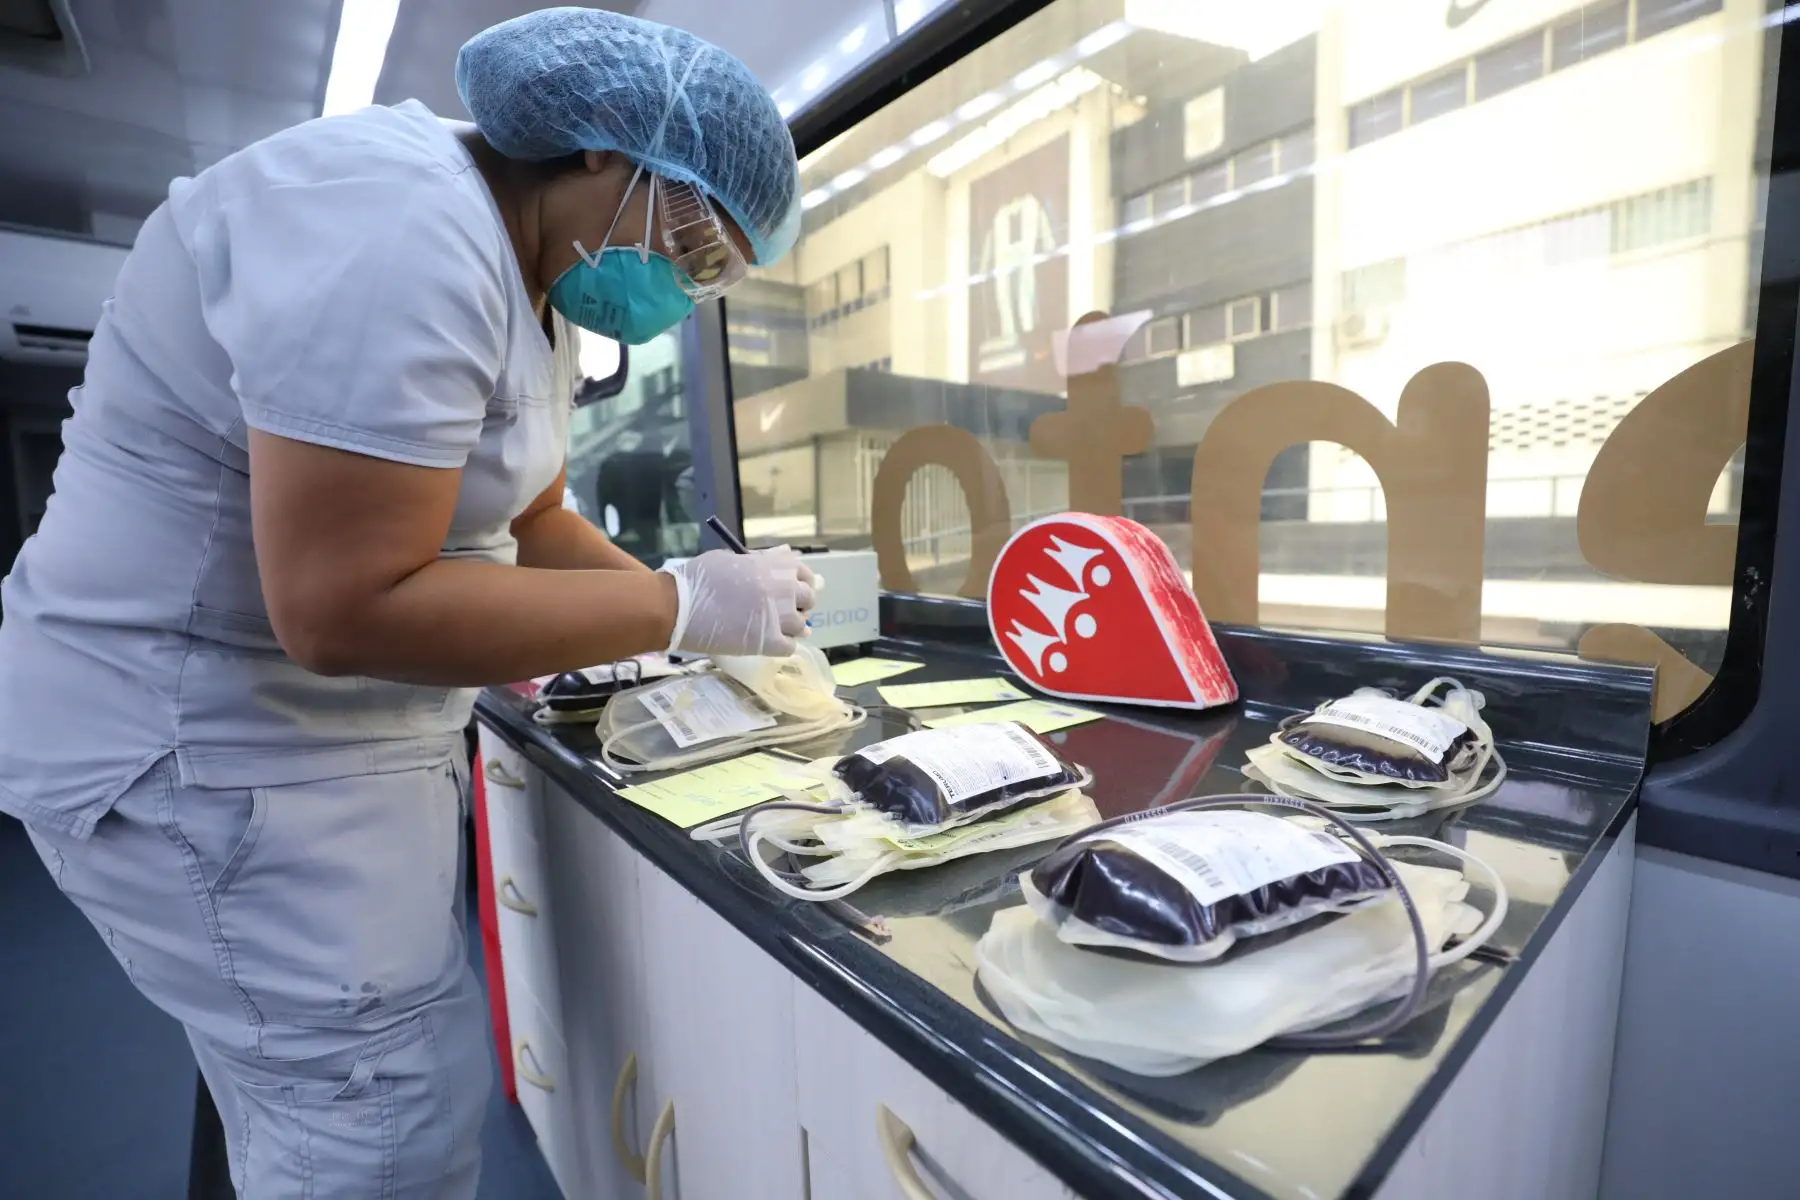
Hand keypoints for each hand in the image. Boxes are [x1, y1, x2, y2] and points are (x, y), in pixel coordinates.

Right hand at [658, 547, 817, 656]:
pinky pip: (790, 646)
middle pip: (808, 597)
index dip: (800, 580)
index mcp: (772, 566)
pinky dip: (784, 645)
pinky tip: (772, 642)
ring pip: (802, 624)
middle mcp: (781, 589)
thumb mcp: (730, 559)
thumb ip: (758, 561)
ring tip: (777, 628)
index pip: (802, 571)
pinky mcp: (768, 642)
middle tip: (785, 609)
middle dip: (799, 602)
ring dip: (792, 626)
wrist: (679, 607)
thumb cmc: (698, 579)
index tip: (793, 586)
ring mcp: (778, 617)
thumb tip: (778, 559)